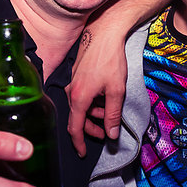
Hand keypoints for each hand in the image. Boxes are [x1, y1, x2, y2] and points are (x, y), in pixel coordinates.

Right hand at [66, 27, 128, 156]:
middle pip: (77, 118)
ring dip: (93, 115)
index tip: (83, 153)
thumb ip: (113, 115)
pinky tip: (104, 99)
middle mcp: (71, 92)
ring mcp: (72, 83)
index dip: (78, 143)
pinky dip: (92, 103)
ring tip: (110, 113)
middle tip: (106, 132)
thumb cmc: (110, 59)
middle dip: (91, 128)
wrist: (104, 33)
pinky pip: (81, 97)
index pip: (75, 128)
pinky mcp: (76, 77)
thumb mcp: (116, 90)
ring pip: (80, 107)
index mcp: (78, 98)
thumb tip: (112, 135)